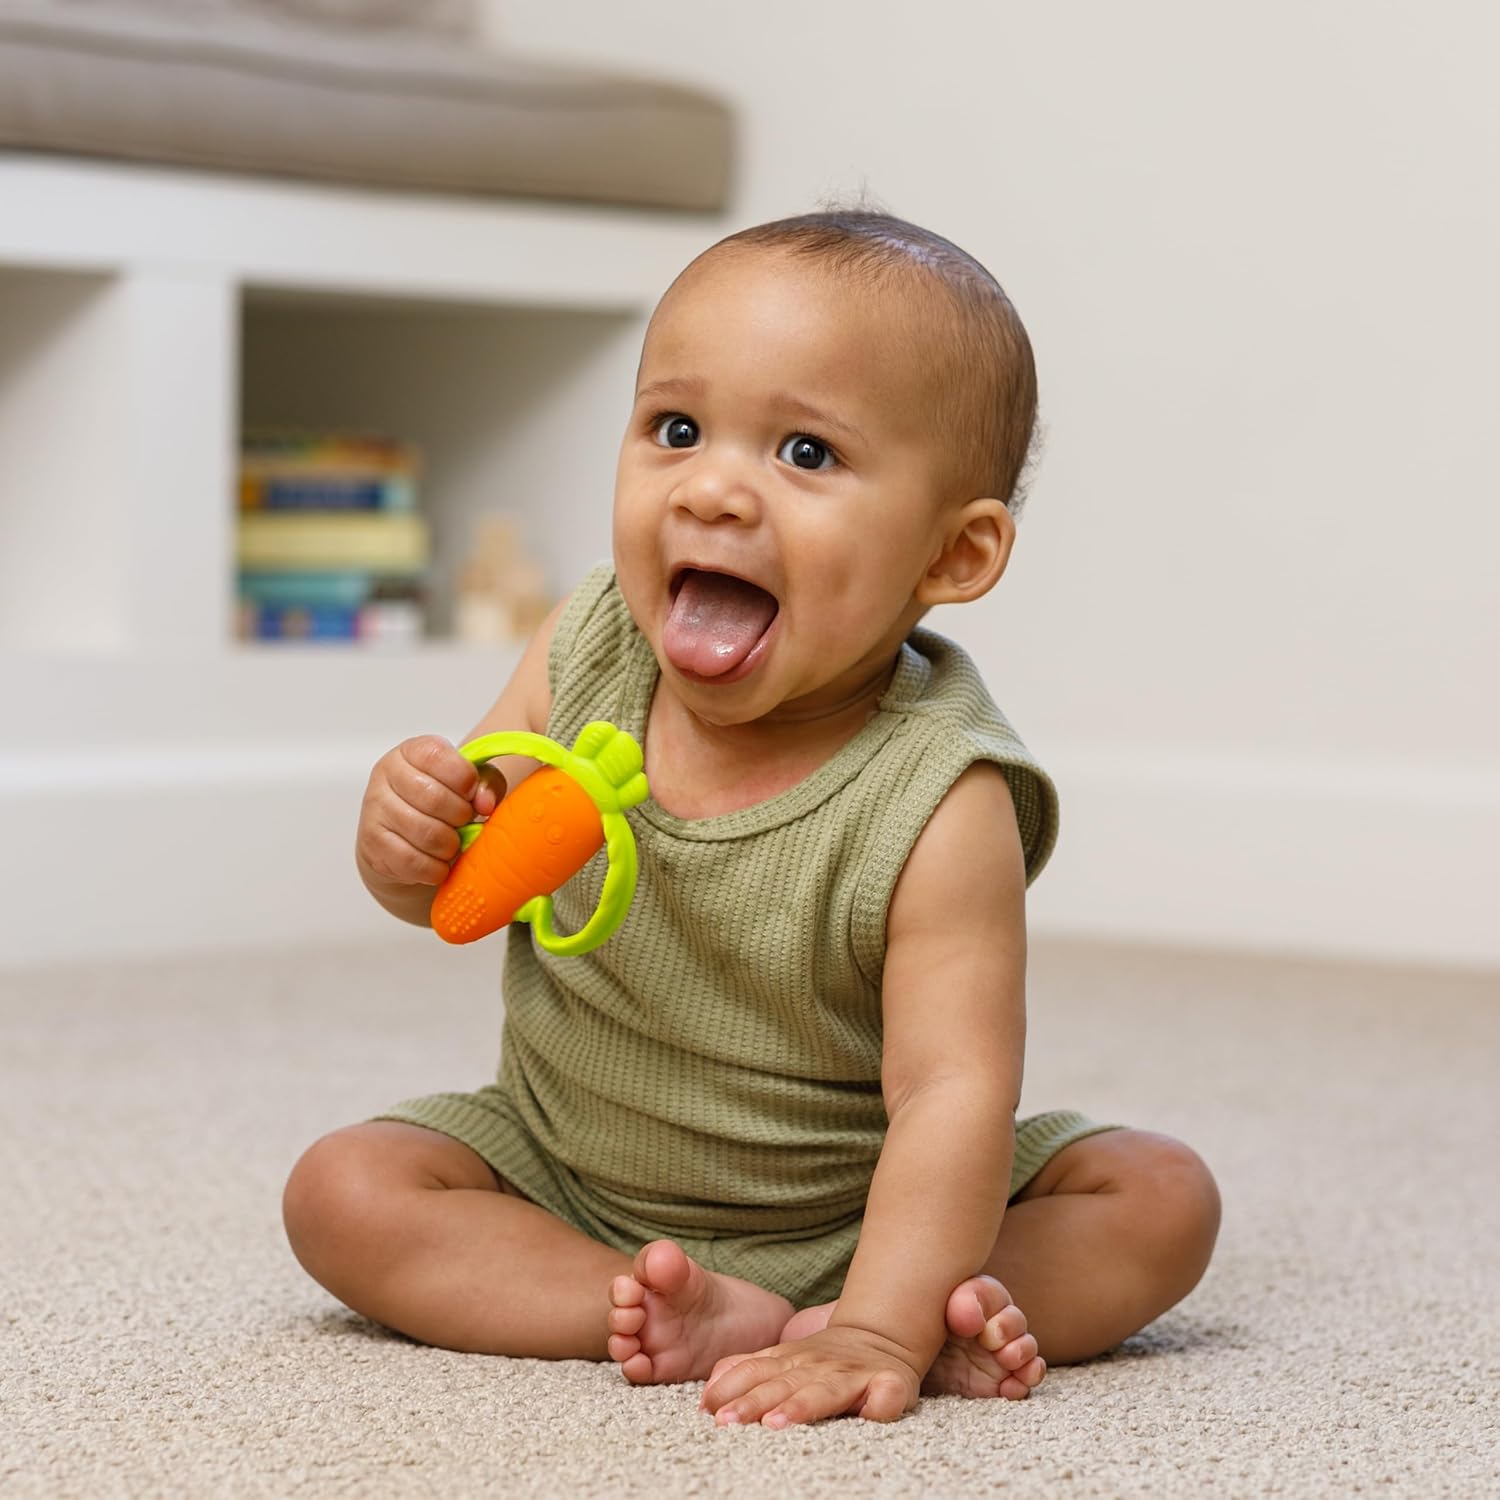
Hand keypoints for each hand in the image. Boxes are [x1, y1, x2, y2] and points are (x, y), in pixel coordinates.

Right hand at [355, 734, 506, 887]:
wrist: (400, 834)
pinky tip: (439, 863)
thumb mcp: (468, 783)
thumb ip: (485, 783)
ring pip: (425, 832)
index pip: (438, 757)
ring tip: (453, 843)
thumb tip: (485, 804)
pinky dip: (435, 868)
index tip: (471, 794)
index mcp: (412, 751)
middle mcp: (387, 773)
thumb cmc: (441, 801)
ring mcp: (375, 807)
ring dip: (450, 845)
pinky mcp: (372, 841)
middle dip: (460, 816)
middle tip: (464, 822)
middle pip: (434, 798)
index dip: (465, 780)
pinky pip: (411, 860)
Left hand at [699, 1326, 922, 1428]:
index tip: (710, 1409)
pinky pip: (887, 1393)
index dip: (733, 1389)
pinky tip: (874, 1411)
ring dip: (801, 1406)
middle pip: (783, 1386)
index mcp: (791, 1362)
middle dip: (754, 1403)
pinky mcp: (890, 1384)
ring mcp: (853, 1376)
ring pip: (825, 1392)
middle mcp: (818, 1367)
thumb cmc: (822, 1362)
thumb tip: (708, 1393)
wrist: (880, 1335)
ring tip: (777, 1423)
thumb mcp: (781, 1358)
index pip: (756, 1373)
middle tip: (728, 1422)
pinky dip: (881, 1402)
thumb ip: (746, 1370)